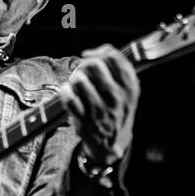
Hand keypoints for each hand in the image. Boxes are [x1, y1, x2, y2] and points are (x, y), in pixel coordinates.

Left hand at [58, 44, 139, 164]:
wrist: (112, 144)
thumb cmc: (118, 111)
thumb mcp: (128, 91)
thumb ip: (118, 68)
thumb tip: (95, 51)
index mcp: (130, 88)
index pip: (114, 57)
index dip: (100, 51)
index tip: (93, 56)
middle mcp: (116, 98)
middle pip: (94, 65)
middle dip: (84, 64)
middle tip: (83, 70)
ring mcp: (100, 110)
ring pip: (79, 79)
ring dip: (74, 77)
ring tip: (77, 83)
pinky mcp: (84, 120)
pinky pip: (68, 97)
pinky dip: (65, 91)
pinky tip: (68, 92)